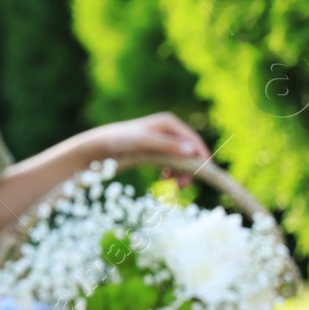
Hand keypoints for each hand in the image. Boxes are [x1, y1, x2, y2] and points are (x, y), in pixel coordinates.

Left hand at [88, 111, 210, 185]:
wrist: (102, 144)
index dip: (201, 156)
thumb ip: (168, 146)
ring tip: (172, 184)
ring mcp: (163, 139)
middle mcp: (169, 130)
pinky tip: (164, 179)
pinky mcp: (156, 149)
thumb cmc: (122, 140)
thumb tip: (192, 151)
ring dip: (179, 171)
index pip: (193, 140)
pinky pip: (170, 162)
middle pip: (189, 150)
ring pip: (180, 158)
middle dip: (188, 167)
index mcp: (170, 124)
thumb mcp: (145, 142)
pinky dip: (170, 171)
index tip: (206, 173)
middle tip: (183, 185)